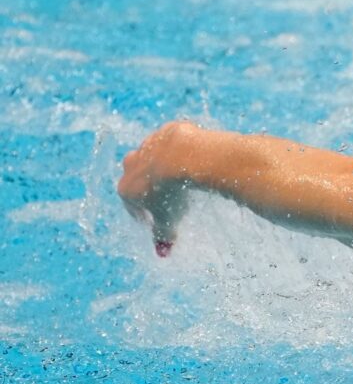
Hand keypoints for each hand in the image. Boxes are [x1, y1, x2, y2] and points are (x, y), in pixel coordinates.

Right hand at [118, 121, 195, 255]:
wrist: (185, 158)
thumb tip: (163, 252)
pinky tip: (195, 155)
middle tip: (166, 193)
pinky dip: (182, 147)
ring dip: (164, 163)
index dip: (143, 212)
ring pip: (153, 155)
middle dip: (148, 184)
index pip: (131, 204)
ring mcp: (148, 146)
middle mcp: (131, 165)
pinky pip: (174, 141)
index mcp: (126, 189)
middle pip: (136, 176)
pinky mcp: (167, 131)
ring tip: (182, 173)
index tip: (154, 218)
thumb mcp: (169, 219)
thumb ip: (163, 235)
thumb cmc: (174, 194)